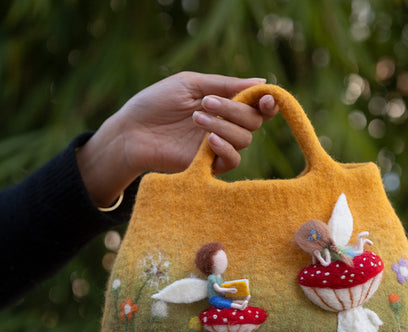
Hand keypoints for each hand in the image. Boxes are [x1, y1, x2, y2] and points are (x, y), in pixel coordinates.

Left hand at [76, 72, 278, 207]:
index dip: (267, 102)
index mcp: (224, 103)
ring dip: (224, 127)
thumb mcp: (190, 84)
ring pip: (245, 139)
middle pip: (254, 121)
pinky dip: (226, 148)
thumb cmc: (156, 103)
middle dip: (235, 109)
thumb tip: (261, 82)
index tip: (265, 97)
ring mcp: (218, 146)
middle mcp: (226, 125)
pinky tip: (208, 141)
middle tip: (208, 103)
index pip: (256, 105)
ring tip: (196, 119)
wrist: (132, 132)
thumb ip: (226, 84)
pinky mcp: (210, 165)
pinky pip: (233, 160)